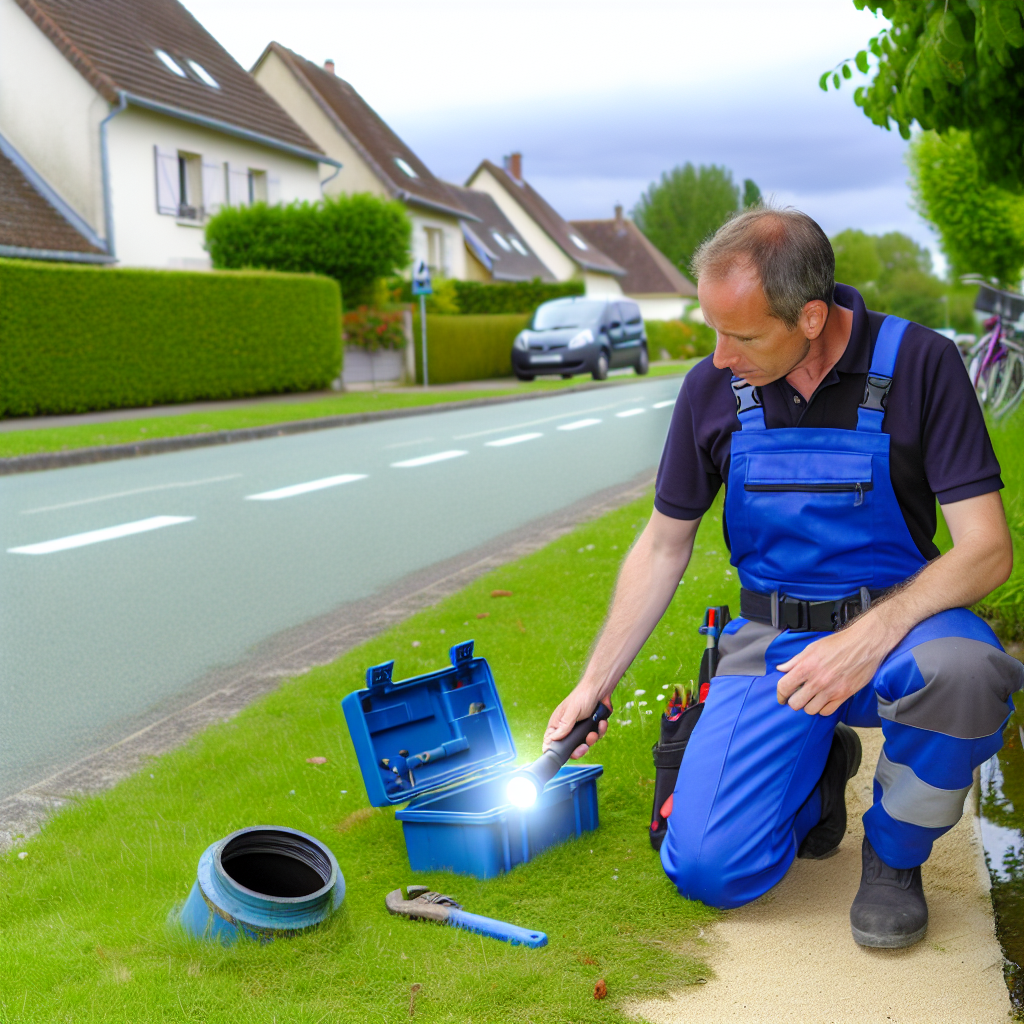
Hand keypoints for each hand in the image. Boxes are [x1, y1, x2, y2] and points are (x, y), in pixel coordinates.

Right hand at [543, 684, 611, 758]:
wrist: (600, 688)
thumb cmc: (583, 696)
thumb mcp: (571, 712)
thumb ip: (563, 727)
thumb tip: (552, 739)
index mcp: (558, 723)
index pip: (551, 741)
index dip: (555, 750)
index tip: (564, 755)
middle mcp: (568, 727)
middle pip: (570, 747)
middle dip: (579, 749)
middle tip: (584, 747)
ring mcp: (580, 728)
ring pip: (584, 744)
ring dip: (591, 739)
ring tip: (594, 731)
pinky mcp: (592, 727)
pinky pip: (596, 737)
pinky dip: (600, 731)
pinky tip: (602, 723)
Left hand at [775, 613, 892, 715]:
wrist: (863, 644)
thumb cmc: (838, 643)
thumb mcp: (812, 648)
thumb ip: (795, 661)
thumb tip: (781, 669)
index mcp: (806, 667)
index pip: (784, 687)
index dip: (780, 694)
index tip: (782, 697)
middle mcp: (817, 681)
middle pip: (796, 703)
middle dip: (794, 701)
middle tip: (797, 696)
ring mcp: (831, 690)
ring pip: (810, 710)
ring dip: (808, 705)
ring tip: (811, 698)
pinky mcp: (843, 695)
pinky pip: (827, 712)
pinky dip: (823, 708)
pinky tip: (823, 701)